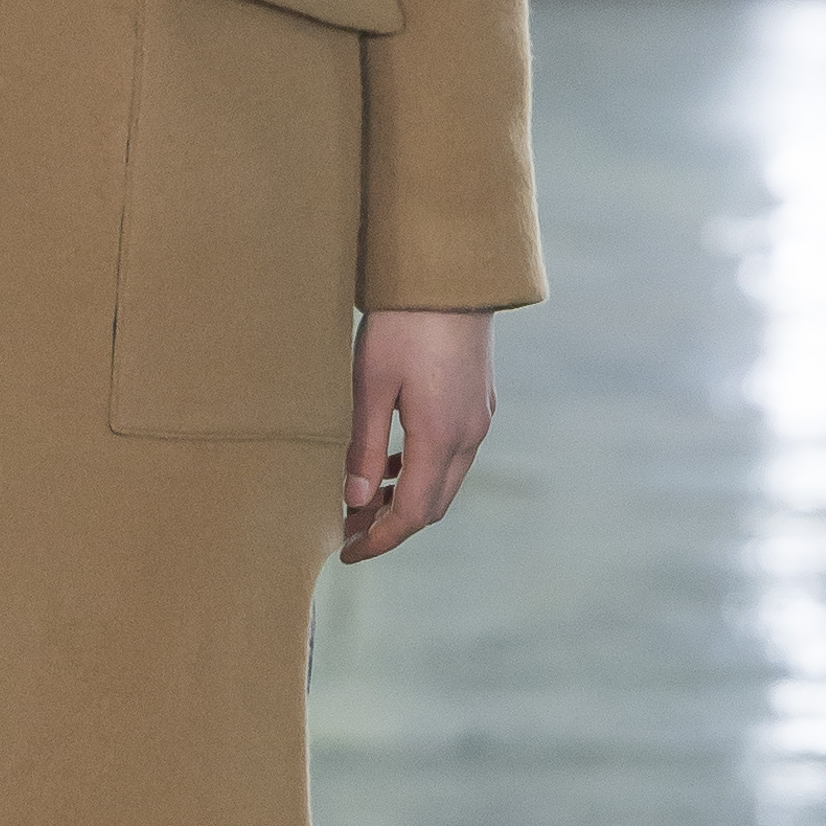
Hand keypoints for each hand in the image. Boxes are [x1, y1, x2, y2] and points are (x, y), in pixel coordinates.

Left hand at [339, 307, 493, 563]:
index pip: (414, 514)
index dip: (380, 540)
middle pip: (434, 505)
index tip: (346, 552)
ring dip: (407, 498)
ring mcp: (479, 417)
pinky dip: (422, 471)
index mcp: (442, 436)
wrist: (451, 273)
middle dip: (392, 526)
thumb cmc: (403, 323)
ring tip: (362, 499)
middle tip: (348, 530)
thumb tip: (355, 502)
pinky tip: (391, 462)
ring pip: (445, 481)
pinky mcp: (478, 400)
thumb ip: (364, 448)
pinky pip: (453, 454)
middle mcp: (469, 434)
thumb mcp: (369, 385)